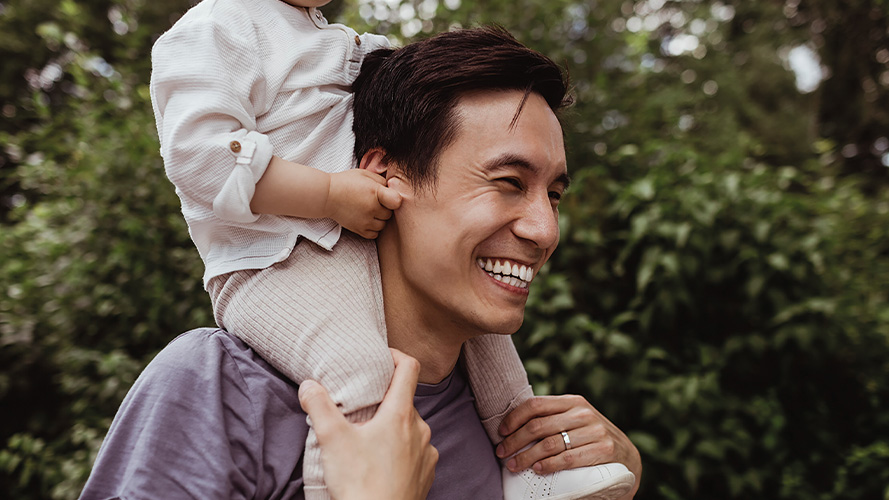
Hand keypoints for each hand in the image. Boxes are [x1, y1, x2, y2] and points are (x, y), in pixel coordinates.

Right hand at [298, 349, 437, 499]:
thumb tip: (309, 385)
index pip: (409, 368)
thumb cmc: (360, 484)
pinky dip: (401, 451)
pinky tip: (381, 463)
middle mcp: (420, 430)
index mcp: (401, 415)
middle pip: (406, 401)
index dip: (396, 356)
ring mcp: (427, 453)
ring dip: (393, 428)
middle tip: (362, 410)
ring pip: (411, 428)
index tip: (382, 357)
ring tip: (369, 440)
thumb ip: (319, 407)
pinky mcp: (427, 474)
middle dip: (385, 402)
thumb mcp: (332, 441)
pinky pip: (416, 452)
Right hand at [326, 169, 401, 238]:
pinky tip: (367, 219)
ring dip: (379, 219)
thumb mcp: (365, 174)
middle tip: (375, 202)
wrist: (326, 195)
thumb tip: (393, 189)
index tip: (388, 196)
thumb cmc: (346, 182)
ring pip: (383, 225)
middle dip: (385, 208)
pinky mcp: (359, 230)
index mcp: (375, 192)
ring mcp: (365, 221)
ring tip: (370, 210)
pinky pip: (375, 234)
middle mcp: (372, 208)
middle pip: (390, 214)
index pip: (397, 201)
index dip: (395, 199)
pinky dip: (373, 228)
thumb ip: (382, 181)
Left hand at [496, 395, 640, 484]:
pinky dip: (549, 465)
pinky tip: (537, 469)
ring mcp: (594, 430)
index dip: (514, 418)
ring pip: (550, 444)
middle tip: (502, 453)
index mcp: (572, 401)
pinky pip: (568, 458)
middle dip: (515, 441)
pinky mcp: (603, 449)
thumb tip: (514, 424)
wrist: (627, 456)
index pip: (535, 405)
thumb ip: (552, 417)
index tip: (501, 432)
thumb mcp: (574, 421)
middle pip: (538, 426)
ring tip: (514, 465)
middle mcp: (583, 413)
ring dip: (527, 457)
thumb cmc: (590, 438)